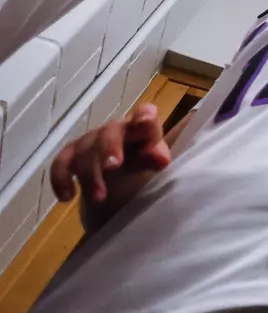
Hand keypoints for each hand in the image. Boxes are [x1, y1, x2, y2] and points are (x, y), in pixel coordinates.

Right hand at [50, 104, 170, 224]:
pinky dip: (60, 179)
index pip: (146, 113)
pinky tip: (67, 197)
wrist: (119, 174)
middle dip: (109, 148)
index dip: (145, 115)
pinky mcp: (71, 155)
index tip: (145, 121)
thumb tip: (161, 160)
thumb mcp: (153, 160)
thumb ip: (157, 157)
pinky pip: (60, 163)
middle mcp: (114, 130)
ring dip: (90, 176)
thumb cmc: (141, 160)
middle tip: (112, 167)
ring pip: (84, 151)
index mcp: (140, 128)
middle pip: (109, 132)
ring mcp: (90, 141)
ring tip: (99, 199)